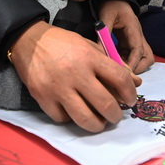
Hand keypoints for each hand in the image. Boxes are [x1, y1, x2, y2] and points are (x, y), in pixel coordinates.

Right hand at [9, 21, 140, 131]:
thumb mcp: (89, 46)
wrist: (28, 40)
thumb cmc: (62, 43)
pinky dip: (71, 119)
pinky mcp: (42, 98)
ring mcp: (58, 88)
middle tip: (115, 116)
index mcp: (89, 57)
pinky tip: (73, 112)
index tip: (130, 100)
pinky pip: (63, 119)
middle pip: (106, 104)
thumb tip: (135, 83)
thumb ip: (112, 64)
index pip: (120, 79)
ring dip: (97, 125)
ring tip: (99, 122)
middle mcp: (75, 73)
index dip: (130, 93)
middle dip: (115, 115)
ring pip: (85, 119)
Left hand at [98, 0, 154, 73]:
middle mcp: (138, 37)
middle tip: (123, 73)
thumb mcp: (106, 15)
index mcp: (134, 30)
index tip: (124, 72)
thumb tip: (99, 48)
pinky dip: (125, 62)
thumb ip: (104, 31)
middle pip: (148, 58)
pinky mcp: (129, 43)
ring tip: (117, 69)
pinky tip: (113, 63)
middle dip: (139, 68)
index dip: (133, 63)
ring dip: (132, 66)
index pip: (139, 50)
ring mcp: (135, 41)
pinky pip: (131, 57)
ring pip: (142, 59)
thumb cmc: (112, 5)